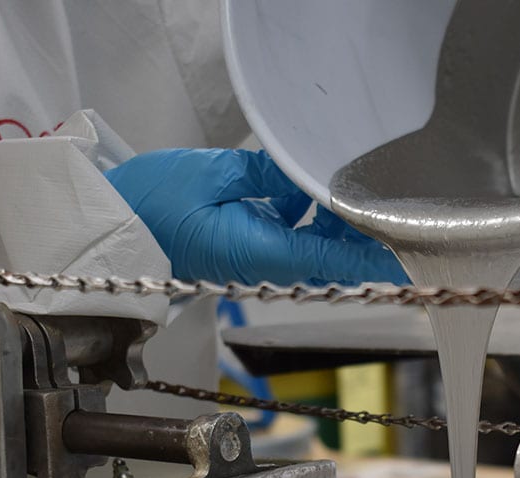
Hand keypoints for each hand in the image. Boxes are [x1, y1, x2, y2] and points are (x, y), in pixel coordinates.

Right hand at [105, 148, 406, 285]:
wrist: (113, 224)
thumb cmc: (152, 201)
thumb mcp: (215, 174)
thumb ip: (269, 175)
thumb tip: (308, 177)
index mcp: (260, 250)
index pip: (333, 260)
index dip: (373, 259)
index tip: (406, 255)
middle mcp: (265, 262)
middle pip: (333, 256)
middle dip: (365, 238)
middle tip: (394, 212)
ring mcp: (258, 257)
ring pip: (317, 248)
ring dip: (340, 226)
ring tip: (362, 198)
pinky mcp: (249, 247)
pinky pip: (294, 238)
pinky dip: (313, 219)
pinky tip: (316, 193)